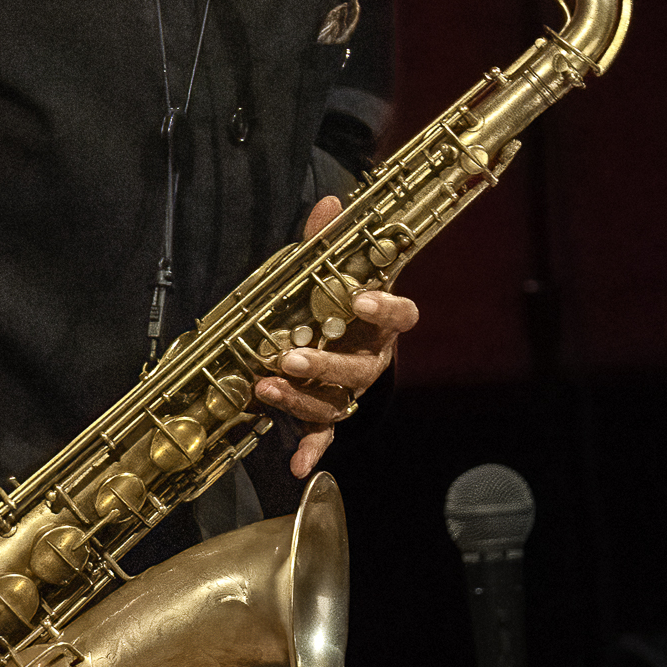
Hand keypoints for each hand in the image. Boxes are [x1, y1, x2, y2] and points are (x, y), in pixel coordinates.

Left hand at [255, 195, 419, 477]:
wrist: (339, 337)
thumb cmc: (336, 302)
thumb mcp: (330, 270)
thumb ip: (330, 241)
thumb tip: (330, 201)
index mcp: (380, 322)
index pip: (400, 314)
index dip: (385, 308)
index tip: (361, 299)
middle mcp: (372, 358)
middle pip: (361, 369)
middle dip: (325, 365)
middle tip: (291, 358)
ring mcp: (352, 389)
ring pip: (338, 402)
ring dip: (303, 400)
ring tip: (266, 388)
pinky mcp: (332, 412)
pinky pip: (326, 434)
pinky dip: (312, 450)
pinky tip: (297, 465)